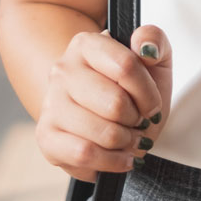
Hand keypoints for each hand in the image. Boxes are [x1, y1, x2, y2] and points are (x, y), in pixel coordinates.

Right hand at [36, 25, 173, 181]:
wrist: (105, 112)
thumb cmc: (131, 85)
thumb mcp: (153, 57)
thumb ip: (153, 39)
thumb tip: (143, 45)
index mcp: (86, 43)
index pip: (126, 66)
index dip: (148, 93)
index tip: (153, 104)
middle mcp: (63, 70)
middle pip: (114, 103)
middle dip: (136, 119)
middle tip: (140, 122)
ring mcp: (50, 104)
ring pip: (101, 132)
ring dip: (126, 142)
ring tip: (131, 138)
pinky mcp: (46, 137)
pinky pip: (84, 155)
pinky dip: (111, 162)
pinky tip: (121, 157)